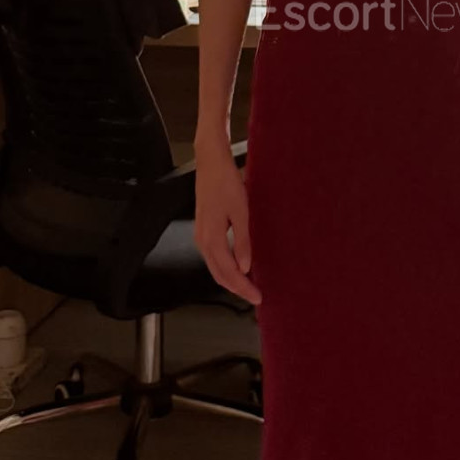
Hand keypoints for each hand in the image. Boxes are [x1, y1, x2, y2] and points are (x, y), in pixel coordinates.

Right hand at [194, 146, 262, 304]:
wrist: (210, 162)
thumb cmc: (226, 183)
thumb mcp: (241, 211)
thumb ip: (243, 241)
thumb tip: (245, 267)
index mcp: (212, 238)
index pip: (228, 272)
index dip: (243, 287)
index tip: (258, 297)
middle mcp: (202, 241)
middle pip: (219, 274)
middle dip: (237, 288)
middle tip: (255, 296)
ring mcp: (200, 235)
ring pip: (215, 267)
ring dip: (230, 279)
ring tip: (248, 286)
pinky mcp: (203, 229)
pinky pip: (213, 256)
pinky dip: (225, 267)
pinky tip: (238, 266)